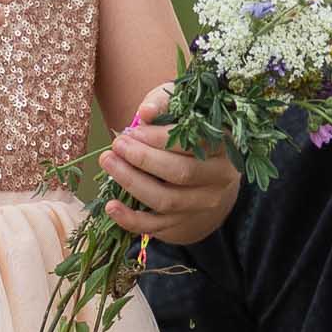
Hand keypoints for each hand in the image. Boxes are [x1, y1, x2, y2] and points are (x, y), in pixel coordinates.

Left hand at [98, 85, 241, 245]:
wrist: (205, 175)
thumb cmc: (188, 135)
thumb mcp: (182, 110)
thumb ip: (164, 104)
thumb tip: (146, 112)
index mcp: (224, 146)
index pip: (194, 144)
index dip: (160, 138)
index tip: (133, 131)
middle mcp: (220, 178)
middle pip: (182, 173)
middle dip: (143, 159)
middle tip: (117, 145)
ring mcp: (204, 204)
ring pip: (167, 200)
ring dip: (132, 182)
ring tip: (108, 163)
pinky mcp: (184, 223)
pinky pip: (155, 226)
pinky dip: (131, 219)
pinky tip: (110, 206)